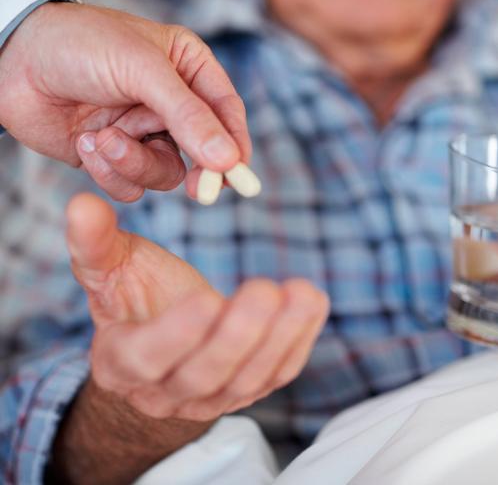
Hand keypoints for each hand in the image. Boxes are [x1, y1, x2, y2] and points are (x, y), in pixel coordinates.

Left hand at [0, 3, 250, 201]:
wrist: (12, 62)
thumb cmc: (80, 46)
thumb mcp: (142, 70)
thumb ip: (188, 116)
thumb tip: (227, 159)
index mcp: (188, 70)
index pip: (226, 111)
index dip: (235, 144)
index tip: (237, 173)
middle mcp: (171, 104)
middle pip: (205, 151)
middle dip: (197, 170)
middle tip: (198, 190)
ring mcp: (144, 132)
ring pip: (167, 172)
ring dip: (135, 162)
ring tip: (104, 139)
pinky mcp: (117, 156)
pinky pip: (132, 184)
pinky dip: (110, 171)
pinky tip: (85, 143)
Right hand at [50, 193, 328, 483]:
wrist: (164, 347)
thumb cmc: (135, 303)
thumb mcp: (111, 271)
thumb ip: (96, 243)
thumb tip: (82, 204)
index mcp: (124, 361)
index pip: (147, 357)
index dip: (176, 334)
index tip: (205, 298)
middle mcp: (167, 390)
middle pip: (205, 374)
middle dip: (238, 334)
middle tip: (264, 291)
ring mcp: (213, 396)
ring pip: (248, 379)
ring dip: (279, 338)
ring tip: (301, 294)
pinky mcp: (250, 389)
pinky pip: (279, 373)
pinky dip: (300, 340)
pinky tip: (312, 302)